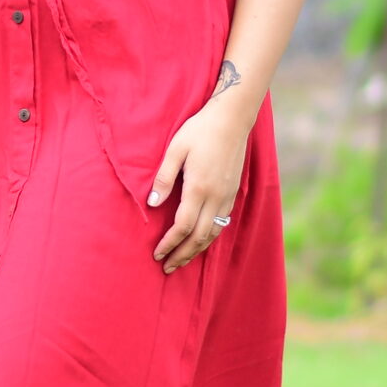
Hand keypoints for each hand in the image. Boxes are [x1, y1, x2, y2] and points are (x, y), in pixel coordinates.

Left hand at [147, 102, 248, 272]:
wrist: (232, 119)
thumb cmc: (199, 131)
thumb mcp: (175, 149)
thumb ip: (164, 179)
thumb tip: (152, 205)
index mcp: (198, 187)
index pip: (183, 226)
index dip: (170, 243)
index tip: (157, 254)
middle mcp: (216, 197)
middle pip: (199, 237)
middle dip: (182, 255)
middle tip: (167, 268)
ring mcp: (227, 196)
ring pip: (213, 233)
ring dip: (196, 250)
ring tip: (182, 260)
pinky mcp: (233, 193)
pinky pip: (221, 223)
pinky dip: (209, 237)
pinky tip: (200, 241)